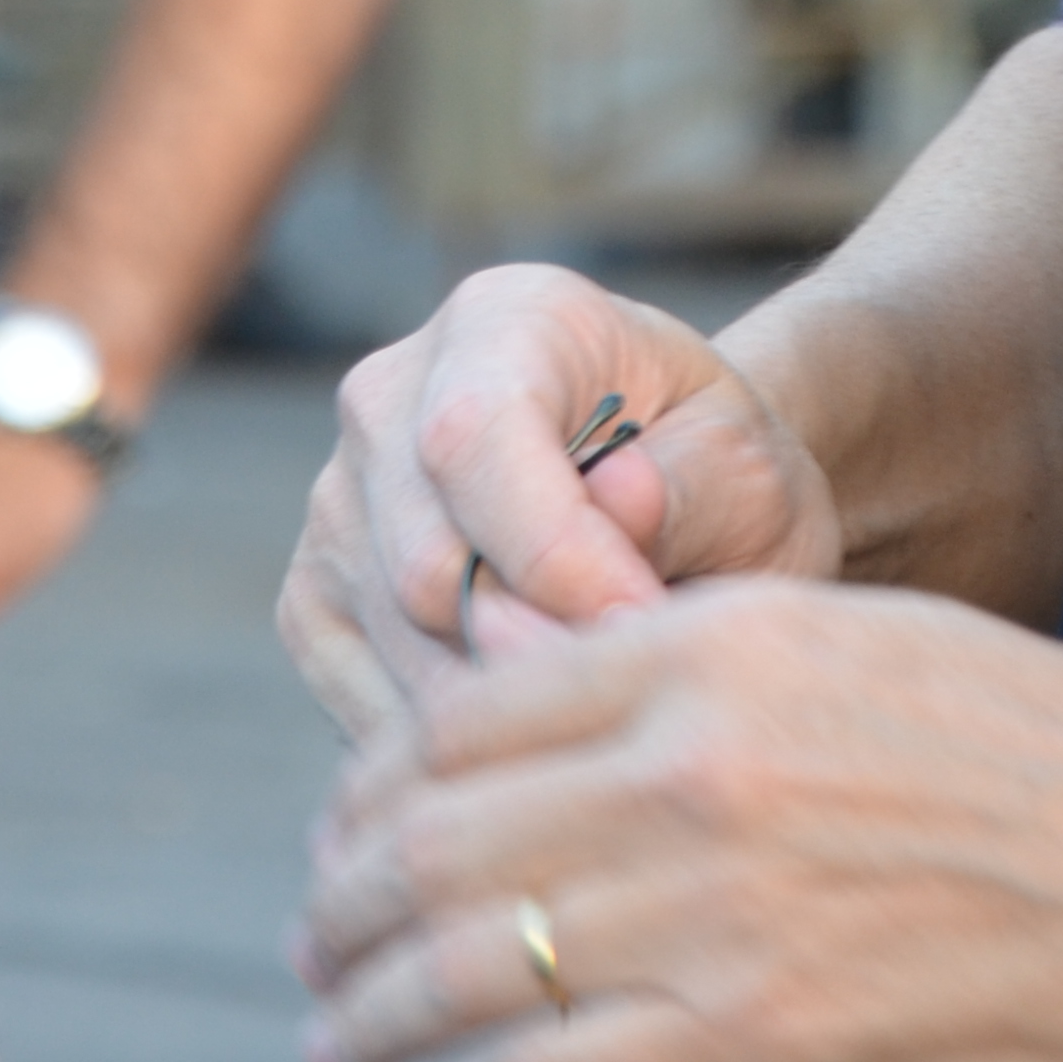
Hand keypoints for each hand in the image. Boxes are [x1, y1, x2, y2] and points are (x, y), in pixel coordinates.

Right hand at [279, 265, 846, 743]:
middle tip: (639, 697)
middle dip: (540, 652)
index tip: (642, 622)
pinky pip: (366, 704)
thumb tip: (618, 504)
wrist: (671, 497)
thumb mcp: (747, 465)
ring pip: (396, 648)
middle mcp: (387, 398)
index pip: (475, 437)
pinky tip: (544, 731)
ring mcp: (337, 505)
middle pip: (424, 564)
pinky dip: (461, 741)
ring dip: (510, 708)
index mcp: (501, 319)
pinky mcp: (314, 604)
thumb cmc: (713, 473)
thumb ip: (691, 486)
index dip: (553, 552)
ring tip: (607, 711)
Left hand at [295, 577, 1062, 1061]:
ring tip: (342, 1040)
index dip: (374, 789)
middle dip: (345, 907)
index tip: (353, 837)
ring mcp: (720, 909)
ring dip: (373, 1017)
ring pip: (470, 968)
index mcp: (709, 645)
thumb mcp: (856, 644)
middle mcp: (690, 764)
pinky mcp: (761, 1042)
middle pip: (435, 840)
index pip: (462, 714)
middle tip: (320, 950)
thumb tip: (541, 719)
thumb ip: (694, 667)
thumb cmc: (1045, 751)